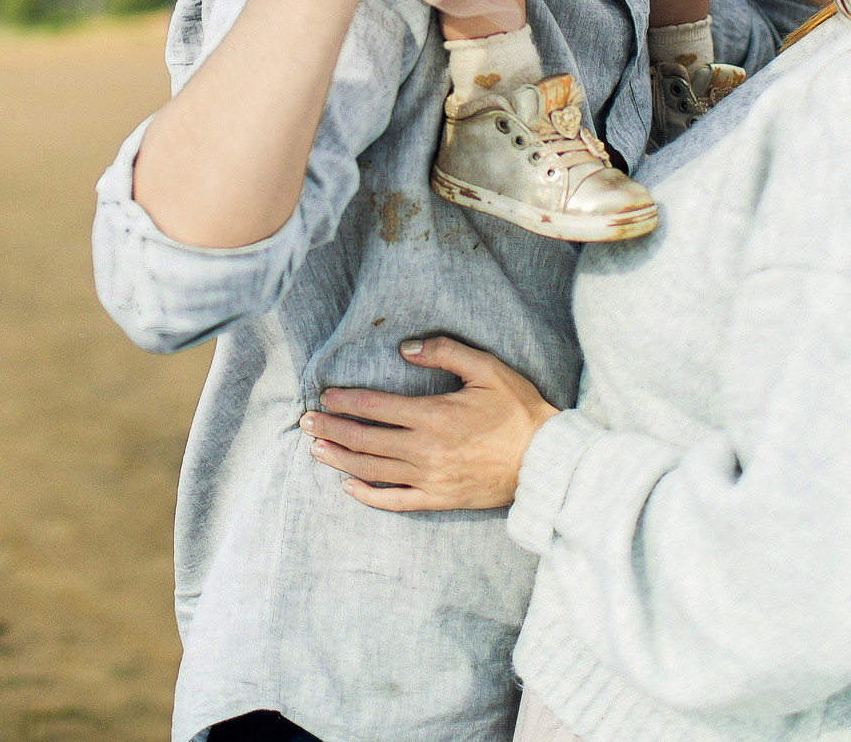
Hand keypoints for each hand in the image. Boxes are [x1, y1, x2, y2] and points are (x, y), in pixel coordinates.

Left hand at [302, 336, 556, 512]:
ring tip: (316, 449)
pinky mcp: (438, 499)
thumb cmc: (518, 411)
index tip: (325, 397)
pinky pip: (395, 501)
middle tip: (305, 423)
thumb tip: (406, 349)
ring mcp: (430, 478)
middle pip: (366, 439)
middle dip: (332, 429)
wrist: (545, 461)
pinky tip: (348, 486)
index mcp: (435, 415)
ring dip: (340, 458)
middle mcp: (426, 449)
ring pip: (373, 469)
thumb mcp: (487, 370)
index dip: (346, 402)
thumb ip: (445, 353)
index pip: (377, 407)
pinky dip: (368, 495)